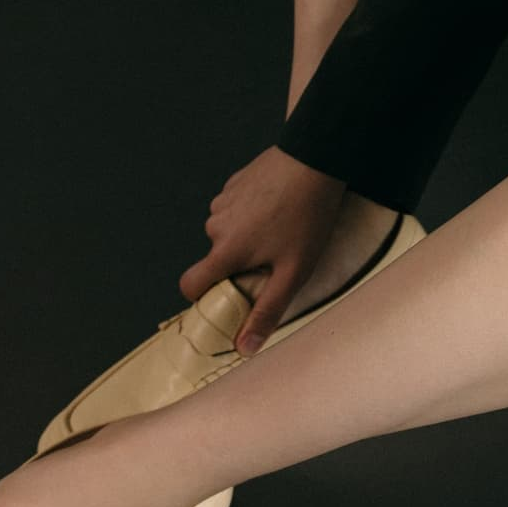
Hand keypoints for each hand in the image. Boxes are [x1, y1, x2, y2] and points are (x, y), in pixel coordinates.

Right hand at [178, 146, 346, 352]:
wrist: (317, 158)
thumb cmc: (308, 217)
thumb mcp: (294, 271)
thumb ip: (267, 310)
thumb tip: (244, 348)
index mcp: (225, 250)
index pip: (190, 284)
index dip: (201, 295)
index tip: (226, 295)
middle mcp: (216, 225)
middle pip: (217, 257)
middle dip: (239, 261)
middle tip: (276, 254)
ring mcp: (224, 200)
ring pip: (227, 231)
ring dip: (247, 235)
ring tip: (282, 226)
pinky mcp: (235, 182)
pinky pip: (236, 207)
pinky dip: (251, 212)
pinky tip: (278, 205)